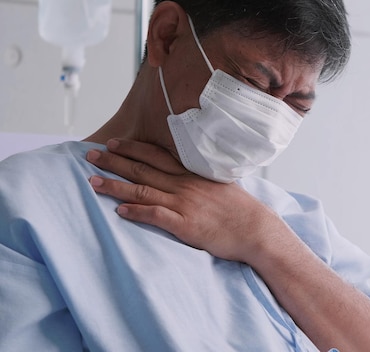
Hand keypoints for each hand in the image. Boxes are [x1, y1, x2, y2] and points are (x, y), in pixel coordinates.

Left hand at [86, 139, 287, 261]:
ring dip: (116, 186)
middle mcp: (185, 185)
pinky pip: (155, 216)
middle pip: (143, 169)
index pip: (157, 156)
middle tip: (91, 155)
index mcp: (193, 174)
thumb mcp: (221, 184)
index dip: (133, 148)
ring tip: (93, 181)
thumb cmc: (241, 209)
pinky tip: (119, 211)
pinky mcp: (184, 225)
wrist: (256, 229)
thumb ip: (201, 178)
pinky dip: (135, 212)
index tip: (114, 143)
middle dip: (115, 161)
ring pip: (142, 190)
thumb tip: (188, 175)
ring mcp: (184, 204)